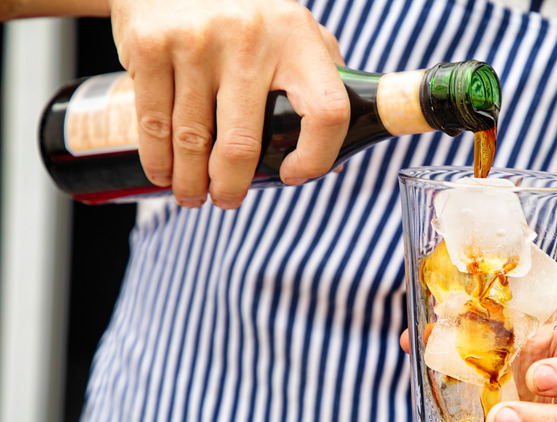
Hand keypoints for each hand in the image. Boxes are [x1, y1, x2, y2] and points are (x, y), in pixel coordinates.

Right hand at [108, 0, 348, 208]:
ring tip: (191, 194)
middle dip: (232, 187)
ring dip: (190, 182)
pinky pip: (154, 122)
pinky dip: (158, 160)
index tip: (293, 175)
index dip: (317, 156)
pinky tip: (163, 173)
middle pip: (244, 143)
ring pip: (193, 141)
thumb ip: (321, 81)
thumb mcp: (293, 31)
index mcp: (297, 37)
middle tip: (226, 199)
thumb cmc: (245, 17)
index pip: (327, 111)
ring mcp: (197, 41)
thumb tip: (334, 158)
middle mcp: (250, 37)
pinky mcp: (151, 45)